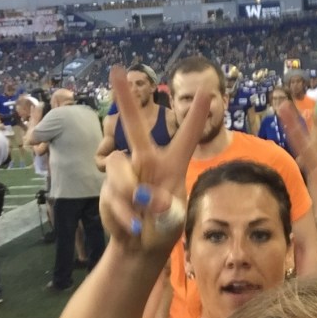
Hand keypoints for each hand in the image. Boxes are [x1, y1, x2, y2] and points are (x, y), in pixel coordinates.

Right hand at [100, 66, 208, 255]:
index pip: (187, 136)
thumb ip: (165, 207)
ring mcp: (126, 173)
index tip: (207, 91)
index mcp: (173, 164)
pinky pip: (112, 194)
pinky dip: (123, 214)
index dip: (197, 114)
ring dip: (130, 193)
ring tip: (141, 220)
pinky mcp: (108, 188)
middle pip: (135, 127)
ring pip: (119, 167)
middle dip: (125, 99)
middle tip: (116, 71)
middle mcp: (148, 161)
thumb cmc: (164, 227)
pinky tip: (132, 226)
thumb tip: (147, 198)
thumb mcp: (174, 219)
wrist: (141, 246)